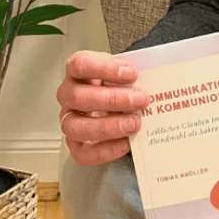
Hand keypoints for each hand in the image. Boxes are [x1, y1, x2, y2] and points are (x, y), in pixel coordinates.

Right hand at [56, 51, 152, 165]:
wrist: (118, 103)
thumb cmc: (119, 83)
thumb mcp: (124, 72)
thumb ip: (131, 76)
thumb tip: (150, 84)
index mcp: (77, 70)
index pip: (81, 65)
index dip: (105, 69)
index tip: (132, 73)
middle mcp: (68, 94)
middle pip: (78, 97)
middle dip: (112, 100)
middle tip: (140, 99)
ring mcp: (69, 120)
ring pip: (75, 127)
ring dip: (108, 126)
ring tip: (134, 123)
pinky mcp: (75, 144)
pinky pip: (84, 153)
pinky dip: (107, 149)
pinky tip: (127, 142)